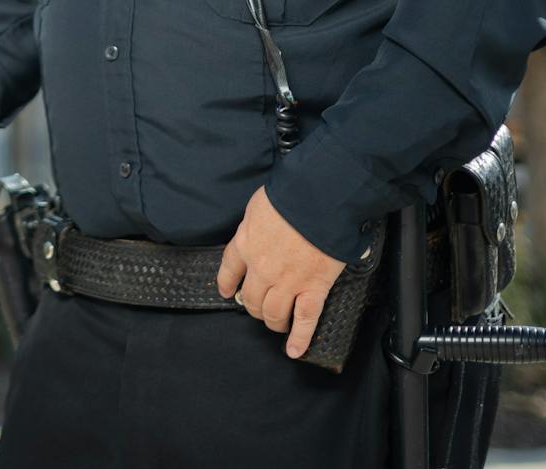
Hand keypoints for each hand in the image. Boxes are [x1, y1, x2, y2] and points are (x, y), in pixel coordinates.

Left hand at [216, 186, 346, 358]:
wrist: (318, 201)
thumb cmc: (290, 196)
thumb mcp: (258, 205)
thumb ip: (255, 222)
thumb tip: (259, 227)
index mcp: (245, 244)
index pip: (229, 270)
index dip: (227, 283)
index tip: (227, 290)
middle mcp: (261, 268)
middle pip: (250, 298)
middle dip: (253, 306)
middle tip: (258, 308)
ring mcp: (286, 282)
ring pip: (273, 313)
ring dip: (273, 322)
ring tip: (276, 324)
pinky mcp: (312, 289)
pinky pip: (304, 320)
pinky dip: (300, 338)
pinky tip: (294, 350)